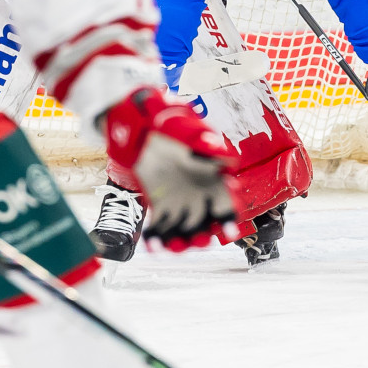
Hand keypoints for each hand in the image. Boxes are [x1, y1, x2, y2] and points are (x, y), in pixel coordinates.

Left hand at [104, 89, 242, 249]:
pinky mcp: (159, 204)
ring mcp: (179, 199)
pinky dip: (157, 238)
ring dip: (182, 241)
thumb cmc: (166, 121)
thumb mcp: (186, 127)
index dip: (229, 217)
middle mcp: (199, 191)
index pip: (226, 201)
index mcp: (212, 175)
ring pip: (184, 228)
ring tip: (174, 246)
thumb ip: (202, 141)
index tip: (228, 231)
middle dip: (205, 234)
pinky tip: (152, 245)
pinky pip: (160, 226)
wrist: (137, 123)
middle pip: (206, 221)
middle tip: (199, 241)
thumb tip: (220, 153)